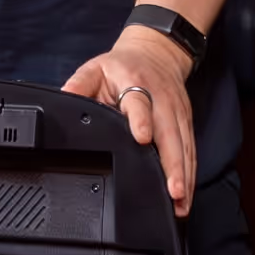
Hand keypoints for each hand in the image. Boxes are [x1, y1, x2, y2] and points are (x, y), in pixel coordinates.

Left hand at [65, 28, 195, 215]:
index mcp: (136, 84)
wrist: (157, 52)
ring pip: (184, 147)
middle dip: (173, 165)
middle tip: (173, 192)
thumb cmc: (123, 66)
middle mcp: (161, 100)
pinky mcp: (186, 123)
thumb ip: (80, 84)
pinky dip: (190, 174)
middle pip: (170, 135)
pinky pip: (190, 151)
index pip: (139, 103)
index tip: (142, 137)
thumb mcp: (96, 68)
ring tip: (181, 202)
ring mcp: (177, 113)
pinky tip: (186, 194)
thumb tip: (65, 97)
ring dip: (184, 176)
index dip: (141, 120)